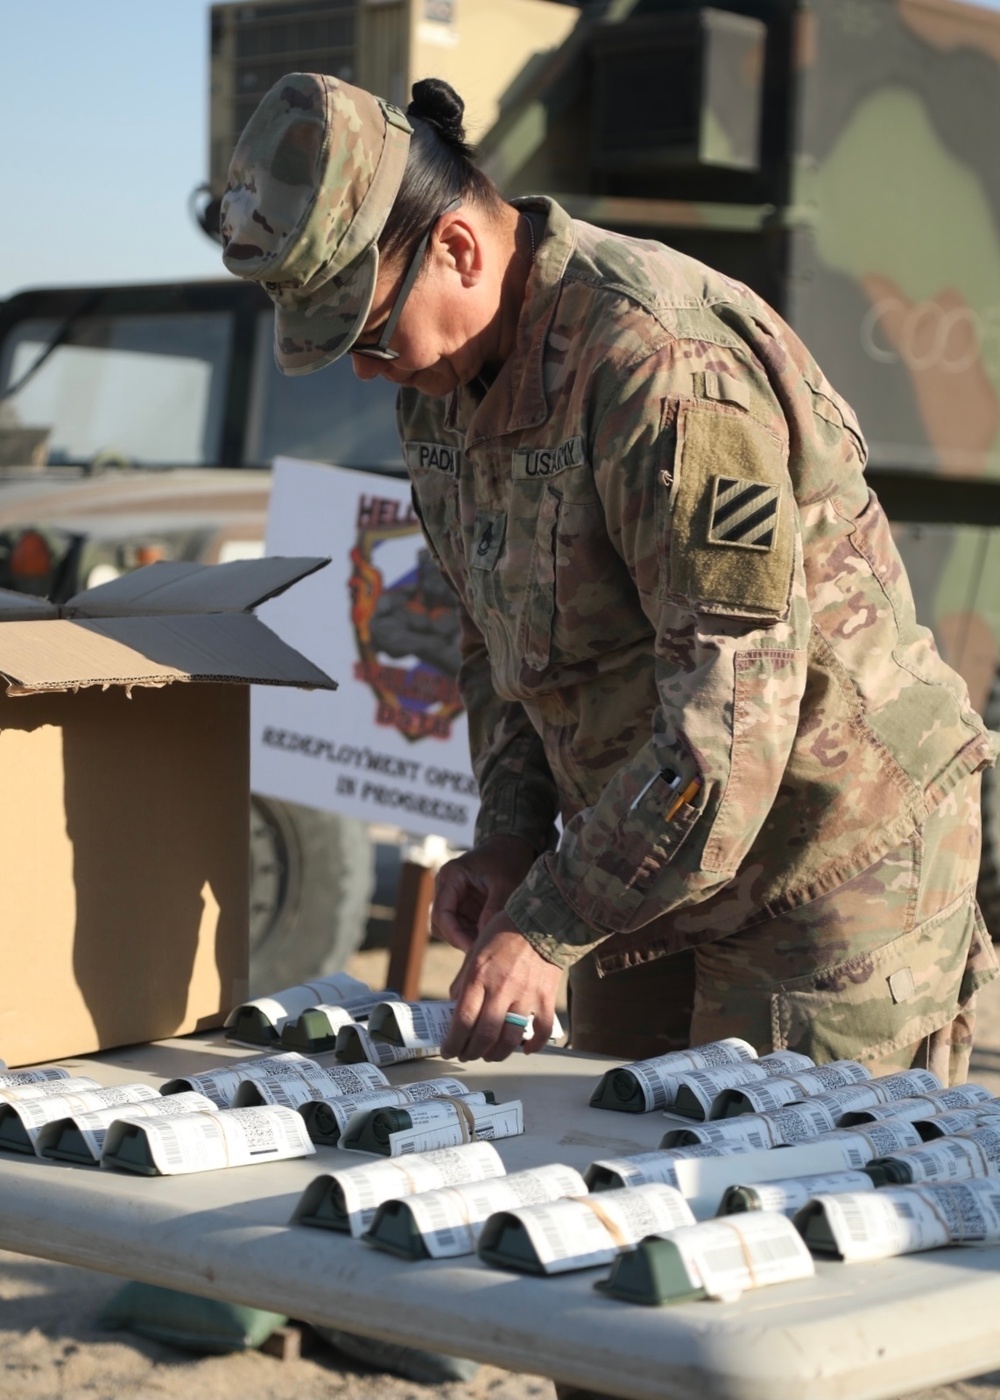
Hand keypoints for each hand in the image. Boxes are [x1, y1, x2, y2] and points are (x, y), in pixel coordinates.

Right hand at [431, 835, 536, 954]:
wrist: (512, 846)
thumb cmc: (508, 860)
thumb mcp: (506, 884)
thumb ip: (494, 908)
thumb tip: (483, 937)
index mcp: (452, 876)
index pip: (442, 913)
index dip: (455, 935)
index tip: (474, 949)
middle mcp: (445, 886)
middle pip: (441, 923)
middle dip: (460, 938)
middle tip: (483, 949)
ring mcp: (451, 895)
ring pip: (448, 927)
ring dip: (465, 937)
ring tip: (488, 942)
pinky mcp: (460, 903)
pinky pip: (460, 925)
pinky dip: (471, 934)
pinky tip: (488, 936)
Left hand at [441, 913, 562, 1062]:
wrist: (542, 919)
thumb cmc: (504, 932)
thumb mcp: (475, 951)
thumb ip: (464, 980)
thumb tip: (454, 1008)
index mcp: (479, 976)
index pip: (462, 1020)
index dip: (453, 1042)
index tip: (448, 1051)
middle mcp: (501, 988)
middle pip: (484, 1035)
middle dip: (472, 1052)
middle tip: (467, 1055)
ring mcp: (526, 995)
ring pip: (510, 1038)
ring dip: (497, 1053)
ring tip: (490, 1054)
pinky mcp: (545, 997)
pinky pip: (541, 1030)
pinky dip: (534, 1045)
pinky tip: (525, 1049)